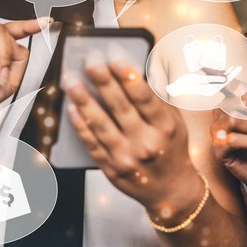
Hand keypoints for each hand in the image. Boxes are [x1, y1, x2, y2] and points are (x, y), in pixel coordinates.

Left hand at [63, 51, 202, 217]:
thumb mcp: (175, 121)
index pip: (145, 97)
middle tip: (89, 61)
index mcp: (166, 127)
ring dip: (84, 101)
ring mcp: (127, 158)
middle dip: (103, 81)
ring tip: (71, 81)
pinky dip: (81, 126)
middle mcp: (147, 143)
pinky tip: (72, 108)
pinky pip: (92, 144)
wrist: (171, 191)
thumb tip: (137, 68)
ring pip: (101, 125)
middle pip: (121, 108)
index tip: (114, 56)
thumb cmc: (171, 149)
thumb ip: (157, 96)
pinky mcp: (111, 169)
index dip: (128, 75)